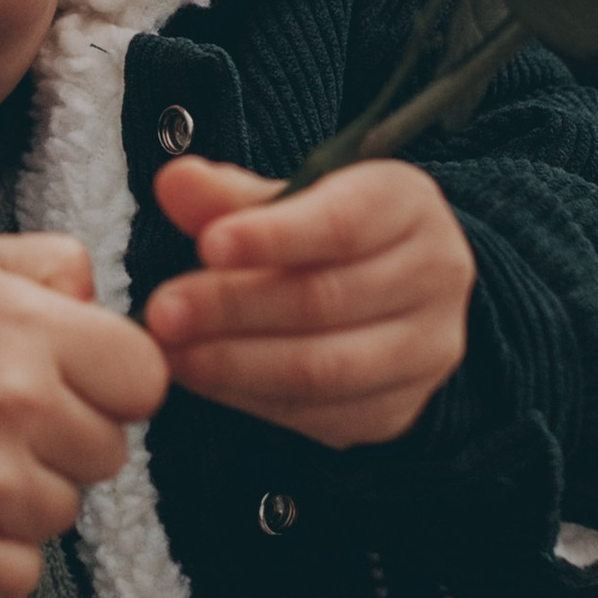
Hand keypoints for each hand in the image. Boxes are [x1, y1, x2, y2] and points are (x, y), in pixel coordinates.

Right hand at [0, 236, 168, 595]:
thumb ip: (56, 264)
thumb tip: (108, 308)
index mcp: (25, 326)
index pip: (145, 379)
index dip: (115, 383)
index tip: (76, 382)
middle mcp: (11, 400)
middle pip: (111, 451)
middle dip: (67, 438)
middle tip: (0, 418)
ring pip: (66, 511)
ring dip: (27, 494)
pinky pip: (22, 570)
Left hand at [143, 157, 472, 449]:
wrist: (390, 294)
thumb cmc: (327, 235)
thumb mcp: (286, 199)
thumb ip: (229, 196)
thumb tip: (174, 182)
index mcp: (408, 204)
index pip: (344, 223)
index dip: (274, 236)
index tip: (208, 246)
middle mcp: (436, 275)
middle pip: (326, 299)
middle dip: (233, 307)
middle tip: (162, 312)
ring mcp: (425, 350)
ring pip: (323, 368)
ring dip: (235, 364)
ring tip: (172, 353)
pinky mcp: (399, 409)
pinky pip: (318, 415)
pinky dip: (251, 399)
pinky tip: (204, 378)